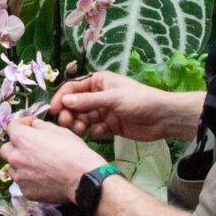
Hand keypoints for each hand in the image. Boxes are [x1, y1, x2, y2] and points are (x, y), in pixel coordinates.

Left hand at [1, 115, 103, 207]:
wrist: (83, 179)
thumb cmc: (73, 152)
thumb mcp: (58, 130)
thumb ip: (40, 126)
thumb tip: (33, 126)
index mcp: (21, 139)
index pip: (12, 126)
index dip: (23, 123)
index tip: (31, 126)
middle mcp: (15, 158)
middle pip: (5, 149)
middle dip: (15, 146)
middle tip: (30, 147)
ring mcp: (20, 177)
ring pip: (13, 168)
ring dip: (21, 164)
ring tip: (38, 165)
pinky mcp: (26, 192)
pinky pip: (23, 183)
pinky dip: (29, 179)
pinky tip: (44, 177)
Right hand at [51, 70, 183, 141]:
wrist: (162, 118)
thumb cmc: (138, 100)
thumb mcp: (112, 98)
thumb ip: (88, 101)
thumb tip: (64, 101)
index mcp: (99, 82)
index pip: (73, 88)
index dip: (61, 98)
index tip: (53, 110)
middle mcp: (99, 95)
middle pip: (76, 104)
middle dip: (69, 113)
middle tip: (65, 123)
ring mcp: (104, 111)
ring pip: (83, 117)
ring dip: (79, 123)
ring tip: (80, 130)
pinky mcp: (110, 126)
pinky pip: (94, 129)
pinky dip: (93, 131)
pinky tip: (98, 133)